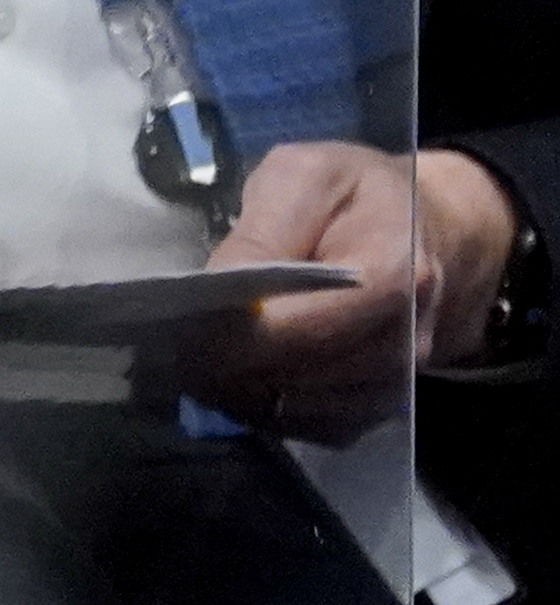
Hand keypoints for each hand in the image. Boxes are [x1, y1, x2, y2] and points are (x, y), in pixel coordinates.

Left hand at [195, 143, 519, 436]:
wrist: (432, 229)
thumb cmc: (358, 198)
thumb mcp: (307, 177)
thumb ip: (261, 233)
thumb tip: (216, 289)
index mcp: (393, 274)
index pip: (297, 330)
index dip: (231, 336)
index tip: (178, 327)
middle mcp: (404, 339)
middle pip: (293, 376)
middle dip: (226, 365)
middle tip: (173, 345)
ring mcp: (394, 381)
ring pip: (294, 408)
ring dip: (239, 389)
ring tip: (200, 357)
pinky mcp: (376, 406)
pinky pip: (307, 427)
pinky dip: (264, 407)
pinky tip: (239, 374)